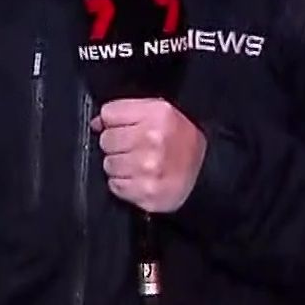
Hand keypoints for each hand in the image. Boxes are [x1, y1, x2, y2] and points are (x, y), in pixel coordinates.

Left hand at [92, 98, 206, 213]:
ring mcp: (148, 168)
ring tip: (140, 164)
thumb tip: (97, 122)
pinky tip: (141, 178)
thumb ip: (128, 112)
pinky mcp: (146, 191)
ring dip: (120, 166)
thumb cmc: (182, 142)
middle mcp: (153, 139)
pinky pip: (116, 186)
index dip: (115, 121)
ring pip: (108, 164)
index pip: (109, 113)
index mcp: (157, 114)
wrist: (206, 173)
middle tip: (136, 148)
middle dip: (117, 144)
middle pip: (106, 140)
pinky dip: (124, 184)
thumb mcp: (162, 113)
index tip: (126, 127)